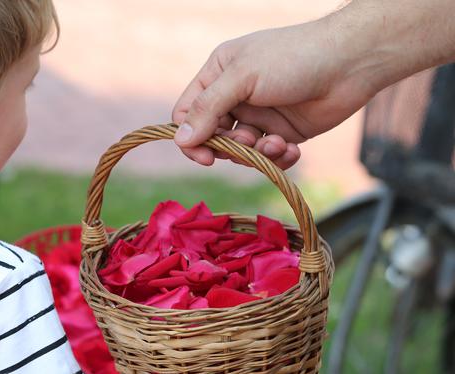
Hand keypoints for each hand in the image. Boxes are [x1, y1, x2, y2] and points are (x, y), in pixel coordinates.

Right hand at [172, 21, 379, 169]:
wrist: (351, 63)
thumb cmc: (293, 58)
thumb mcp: (242, 77)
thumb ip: (207, 109)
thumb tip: (180, 140)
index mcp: (218, 74)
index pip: (186, 113)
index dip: (190, 137)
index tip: (206, 155)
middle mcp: (235, 96)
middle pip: (212, 137)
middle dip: (229, 146)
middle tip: (248, 141)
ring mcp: (259, 115)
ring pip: (240, 151)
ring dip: (255, 153)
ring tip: (276, 143)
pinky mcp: (282, 132)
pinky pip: (267, 156)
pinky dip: (277, 158)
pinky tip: (291, 149)